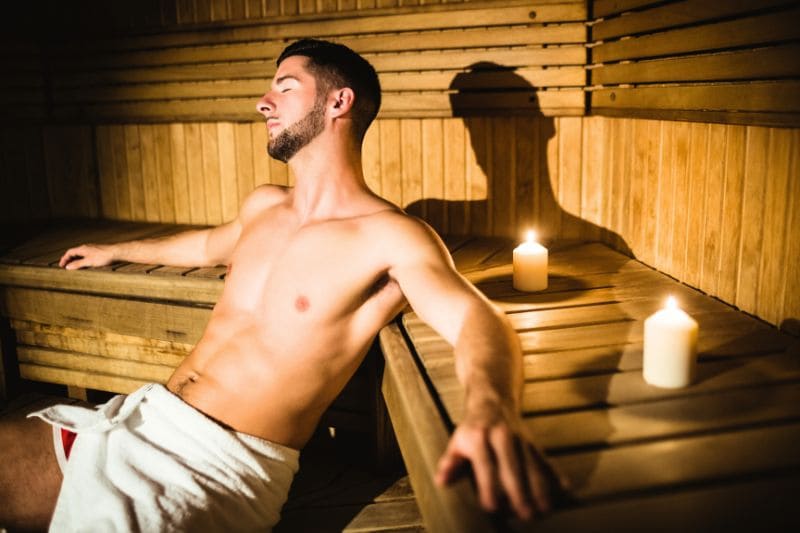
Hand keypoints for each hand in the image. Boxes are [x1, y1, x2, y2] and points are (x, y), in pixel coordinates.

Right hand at [59, 244, 114, 269]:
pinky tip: (86, 265)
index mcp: (82, 249)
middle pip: (75, 253)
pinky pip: (87, 256)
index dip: (64, 259)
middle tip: (66, 267)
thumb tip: (68, 267)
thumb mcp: (89, 262)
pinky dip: (83, 260)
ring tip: (74, 267)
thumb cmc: (103, 256)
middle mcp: (86, 247)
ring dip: (76, 260)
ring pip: (81, 254)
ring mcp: (93, 249)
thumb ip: (78, 264)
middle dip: (69, 260)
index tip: (61, 265)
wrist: (117, 252)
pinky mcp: (98, 252)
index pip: (69, 252)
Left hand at [434, 403, 566, 520]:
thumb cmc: (473, 428)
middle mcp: (503, 437)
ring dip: (540, 488)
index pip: (485, 464)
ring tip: (545, 509)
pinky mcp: (533, 443)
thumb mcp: (457, 441)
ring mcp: (520, 440)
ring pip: (532, 465)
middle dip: (520, 491)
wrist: (493, 400)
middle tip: (525, 513)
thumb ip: (450, 463)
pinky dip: (555, 473)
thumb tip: (442, 481)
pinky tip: (565, 488)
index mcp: (480, 437)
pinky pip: (545, 459)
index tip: (491, 506)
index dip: (488, 485)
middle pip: (512, 466)